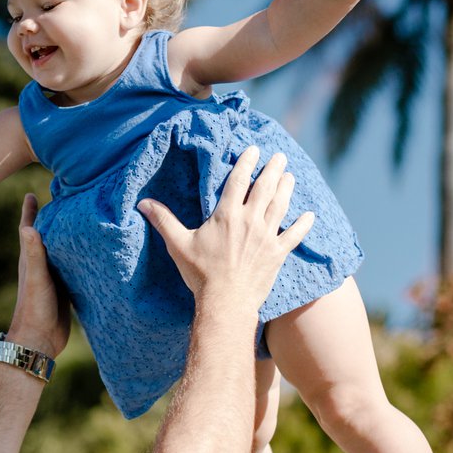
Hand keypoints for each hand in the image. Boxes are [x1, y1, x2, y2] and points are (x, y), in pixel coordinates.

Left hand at [4, 194, 68, 356]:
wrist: (40, 340)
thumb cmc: (35, 308)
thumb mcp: (36, 278)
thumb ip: (34, 254)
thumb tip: (28, 226)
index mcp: (32, 259)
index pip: (29, 228)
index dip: (30, 211)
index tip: (32, 193)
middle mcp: (41, 265)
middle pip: (47, 236)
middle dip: (52, 218)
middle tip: (62, 199)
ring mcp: (53, 277)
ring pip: (61, 252)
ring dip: (67, 238)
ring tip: (79, 221)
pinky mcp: (65, 289)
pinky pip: (72, 268)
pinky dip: (78, 258)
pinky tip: (90, 254)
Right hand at [137, 147, 314, 313]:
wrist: (226, 302)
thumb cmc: (201, 273)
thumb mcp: (178, 244)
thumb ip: (163, 220)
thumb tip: (142, 203)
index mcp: (227, 215)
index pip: (239, 181)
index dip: (246, 163)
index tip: (253, 149)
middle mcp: (250, 221)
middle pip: (265, 188)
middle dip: (273, 169)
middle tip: (280, 156)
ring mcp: (266, 237)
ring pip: (280, 206)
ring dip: (287, 189)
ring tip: (291, 176)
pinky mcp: (277, 254)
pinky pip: (294, 235)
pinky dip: (303, 224)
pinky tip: (310, 215)